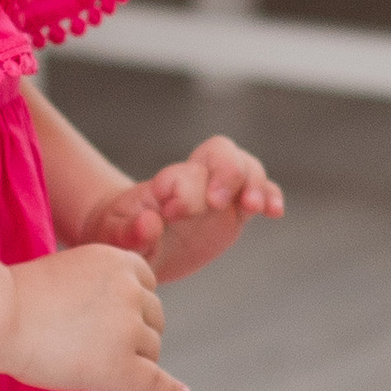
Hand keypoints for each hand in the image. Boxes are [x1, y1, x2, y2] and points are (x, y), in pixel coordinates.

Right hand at [0, 243, 187, 390]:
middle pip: (153, 321)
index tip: (101, 317)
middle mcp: (134, 293)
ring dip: (127, 359)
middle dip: (130, 333)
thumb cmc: (22, 298)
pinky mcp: (121, 367)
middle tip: (86, 342)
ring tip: (83, 359)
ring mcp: (130, 330)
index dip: (127, 307)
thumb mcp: (74, 274)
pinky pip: (155, 382)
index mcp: (124, 263)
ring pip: (150, 351)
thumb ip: (106, 290)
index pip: (148, 289)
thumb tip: (132, 320)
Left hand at [79, 135, 284, 282]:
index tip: (174, 215)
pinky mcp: (235, 208)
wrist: (132, 238)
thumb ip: (129, 233)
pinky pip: (260, 191)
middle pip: (220, 152)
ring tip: (255, 207)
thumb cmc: (118, 234)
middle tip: (217, 203)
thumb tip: (150, 221)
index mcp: (164, 185)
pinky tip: (275, 212)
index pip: (183, 175)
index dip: (185, 191)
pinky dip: (271, 196)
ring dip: (254, 183)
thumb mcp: (114, 238)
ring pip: (245, 166)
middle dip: (226, 173)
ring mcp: (218, 191)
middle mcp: (195, 180)